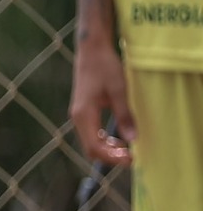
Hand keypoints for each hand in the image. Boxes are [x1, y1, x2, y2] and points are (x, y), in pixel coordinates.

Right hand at [69, 39, 135, 166]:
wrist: (91, 51)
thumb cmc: (105, 67)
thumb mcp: (119, 90)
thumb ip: (124, 116)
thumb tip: (132, 139)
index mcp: (84, 115)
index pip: (94, 147)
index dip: (112, 157)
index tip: (130, 159)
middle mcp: (77, 118)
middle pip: (90, 148)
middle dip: (110, 156)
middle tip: (131, 158)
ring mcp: (79, 116)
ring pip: (90, 142)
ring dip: (107, 149)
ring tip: (126, 150)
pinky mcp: (82, 112)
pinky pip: (91, 134)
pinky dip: (103, 141)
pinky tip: (116, 139)